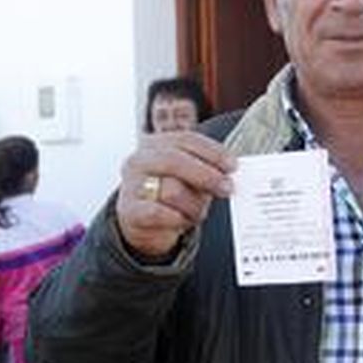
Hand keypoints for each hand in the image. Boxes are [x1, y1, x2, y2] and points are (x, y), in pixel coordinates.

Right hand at [114, 131, 235, 260]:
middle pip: (175, 160)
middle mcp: (140, 160)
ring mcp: (131, 184)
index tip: (232, 165)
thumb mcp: (187, 177)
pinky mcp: (129, 210)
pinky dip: (177, 218)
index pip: (186, 140)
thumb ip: (205, 170)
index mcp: (155, 144)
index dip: (212, 151)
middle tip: (226, 188)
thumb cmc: (169, 195)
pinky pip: (158, 213)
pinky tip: (182, 220)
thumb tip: (229, 174)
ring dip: (193, 205)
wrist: (142, 223)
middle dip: (206, 175)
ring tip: (197, 212)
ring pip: (171, 190)